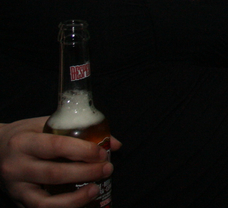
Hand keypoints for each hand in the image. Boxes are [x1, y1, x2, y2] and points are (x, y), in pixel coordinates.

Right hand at [0, 118, 118, 207]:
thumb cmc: (26, 135)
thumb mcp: (46, 125)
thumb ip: (78, 131)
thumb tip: (114, 143)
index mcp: (24, 142)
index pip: (55, 146)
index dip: (82, 151)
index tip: (102, 152)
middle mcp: (16, 166)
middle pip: (54, 174)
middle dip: (85, 173)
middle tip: (107, 169)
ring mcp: (15, 188)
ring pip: (44, 202)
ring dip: (74, 199)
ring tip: (95, 190)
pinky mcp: (17, 201)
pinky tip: (80, 202)